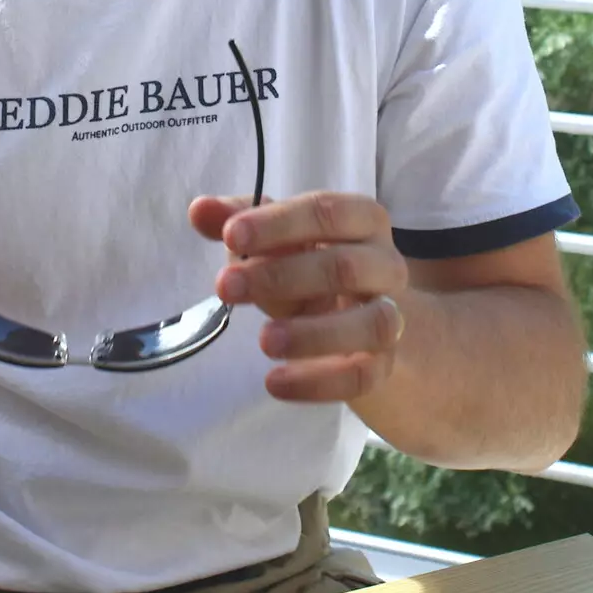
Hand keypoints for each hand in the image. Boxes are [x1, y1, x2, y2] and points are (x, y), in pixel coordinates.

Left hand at [189, 193, 408, 402]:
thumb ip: (236, 222)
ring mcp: (393, 316)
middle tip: (226, 287)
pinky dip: (319, 382)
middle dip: (281, 276)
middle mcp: (387, 265)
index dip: (278, 223)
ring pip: (371, 324)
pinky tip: (275, 382)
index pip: (326, 212)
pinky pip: (362, 375)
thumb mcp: (275, 242)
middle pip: (345, 267)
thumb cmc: (312, 267)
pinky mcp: (384, 365)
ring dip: (314, 334)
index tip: (231, 235)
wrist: (363, 325)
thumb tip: (199, 210)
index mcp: (363, 220)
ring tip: (264, 341)